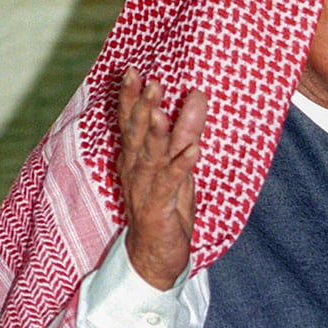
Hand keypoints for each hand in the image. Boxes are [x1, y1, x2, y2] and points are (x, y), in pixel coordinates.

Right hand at [117, 67, 206, 289]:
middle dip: (141, 106)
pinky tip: (194, 151)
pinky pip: (170, 184)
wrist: (154, 257)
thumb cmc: (166, 207)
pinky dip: (181, 166)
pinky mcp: (158, 208)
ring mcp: (145, 189)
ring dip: (155, 133)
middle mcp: (135, 170)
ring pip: (149, 156)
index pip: (129, 122)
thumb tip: (198, 95)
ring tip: (160, 111)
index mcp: (134, 158)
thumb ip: (186, 130)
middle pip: (135, 134)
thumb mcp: (179, 164)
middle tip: (150, 80)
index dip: (130, 97)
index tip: (133, 70)